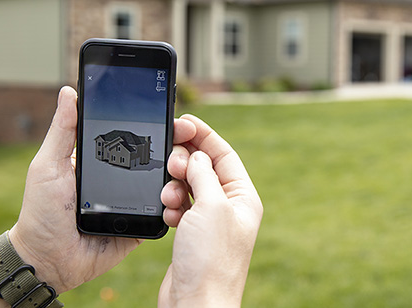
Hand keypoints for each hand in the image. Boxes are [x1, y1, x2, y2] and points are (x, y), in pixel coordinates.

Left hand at [8, 87, 196, 292]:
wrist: (45, 260)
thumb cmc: (41, 211)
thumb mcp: (48, 165)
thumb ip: (62, 130)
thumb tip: (69, 91)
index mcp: (106, 160)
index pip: (137, 137)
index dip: (158, 125)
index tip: (176, 115)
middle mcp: (125, 178)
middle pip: (160, 157)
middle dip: (178, 147)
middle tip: (186, 140)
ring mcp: (136, 203)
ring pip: (169, 184)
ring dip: (179, 174)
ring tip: (178, 170)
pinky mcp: (142, 226)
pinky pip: (165, 214)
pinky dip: (175, 205)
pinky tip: (176, 197)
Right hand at [159, 115, 263, 307]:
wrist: (195, 305)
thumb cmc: (211, 260)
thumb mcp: (211, 207)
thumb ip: (204, 174)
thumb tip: (196, 154)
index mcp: (243, 197)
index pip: (224, 154)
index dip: (204, 135)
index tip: (183, 122)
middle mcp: (229, 207)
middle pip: (205, 168)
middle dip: (185, 163)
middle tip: (171, 164)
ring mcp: (210, 222)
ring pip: (189, 187)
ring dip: (175, 186)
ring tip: (170, 197)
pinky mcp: (191, 235)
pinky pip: (179, 207)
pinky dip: (171, 205)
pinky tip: (168, 213)